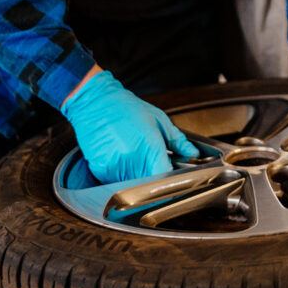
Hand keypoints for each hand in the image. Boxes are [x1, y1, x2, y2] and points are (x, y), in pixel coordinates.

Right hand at [60, 70, 198, 183]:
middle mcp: (132, 159)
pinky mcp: (102, 170)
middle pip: (149, 185)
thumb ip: (178, 140)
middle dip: (155, 181)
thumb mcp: (159, 119)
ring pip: (133, 186)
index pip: (165, 177)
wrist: (95, 102)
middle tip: (153, 167)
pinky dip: (122, 175)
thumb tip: (193, 153)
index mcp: (149, 146)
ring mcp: (115, 167)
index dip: (171, 184)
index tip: (173, 182)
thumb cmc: (125, 108)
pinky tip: (121, 157)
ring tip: (134, 157)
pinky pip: (117, 182)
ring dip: (138, 178)